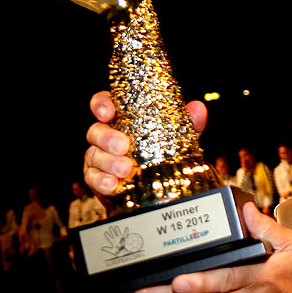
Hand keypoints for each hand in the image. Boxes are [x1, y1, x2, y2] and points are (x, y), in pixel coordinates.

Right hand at [83, 90, 208, 195]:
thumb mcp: (178, 138)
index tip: (108, 112)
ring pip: (94, 155)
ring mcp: (100, 158)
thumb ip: (187, 123)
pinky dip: (102, 181)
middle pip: (96, 131)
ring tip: (126, 169)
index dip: (102, 105)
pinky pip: (93, 178)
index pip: (104, 104)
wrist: (160, 188)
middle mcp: (107, 137)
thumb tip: (198, 107)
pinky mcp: (98, 179)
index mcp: (123, 121)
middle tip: (124, 146)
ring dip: (108, 162)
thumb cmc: (163, 155)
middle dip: (107, 137)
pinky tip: (113, 184)